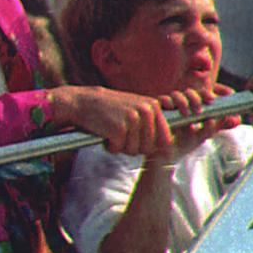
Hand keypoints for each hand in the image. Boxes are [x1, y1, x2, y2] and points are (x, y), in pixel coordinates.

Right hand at [51, 85, 172, 155]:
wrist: (83, 102)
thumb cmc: (110, 109)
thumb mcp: (135, 108)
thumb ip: (152, 121)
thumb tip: (169, 143)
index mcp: (153, 106)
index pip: (164, 139)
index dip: (151, 146)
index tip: (137, 140)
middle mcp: (146, 111)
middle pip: (149, 148)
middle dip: (133, 147)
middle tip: (120, 135)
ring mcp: (133, 119)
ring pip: (134, 150)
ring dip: (120, 147)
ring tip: (112, 132)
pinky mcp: (119, 128)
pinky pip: (118, 149)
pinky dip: (110, 146)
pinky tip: (104, 133)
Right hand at [148, 88, 235, 162]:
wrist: (163, 156)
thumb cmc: (182, 144)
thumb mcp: (200, 137)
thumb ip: (213, 128)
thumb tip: (231, 118)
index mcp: (192, 108)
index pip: (200, 95)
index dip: (206, 94)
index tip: (212, 100)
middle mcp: (180, 105)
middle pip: (189, 93)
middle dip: (195, 98)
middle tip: (199, 110)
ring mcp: (169, 107)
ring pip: (176, 95)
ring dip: (183, 102)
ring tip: (186, 114)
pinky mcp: (157, 109)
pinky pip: (162, 100)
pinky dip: (167, 102)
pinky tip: (170, 108)